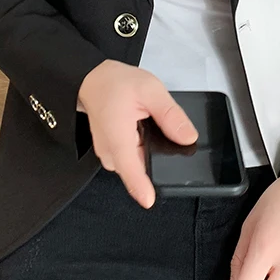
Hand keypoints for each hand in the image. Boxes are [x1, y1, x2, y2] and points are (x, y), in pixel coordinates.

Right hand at [76, 60, 198, 207]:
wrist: (92, 79)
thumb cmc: (113, 83)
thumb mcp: (150, 90)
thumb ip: (170, 115)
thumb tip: (188, 136)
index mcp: (118, 137)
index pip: (130, 171)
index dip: (141, 188)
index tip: (150, 199)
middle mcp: (111, 152)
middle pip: (140, 170)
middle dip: (157, 158)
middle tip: (158, 128)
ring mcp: (111, 155)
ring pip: (138, 164)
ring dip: (149, 152)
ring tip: (148, 123)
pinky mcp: (114, 153)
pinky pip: (133, 158)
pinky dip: (142, 147)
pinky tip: (143, 129)